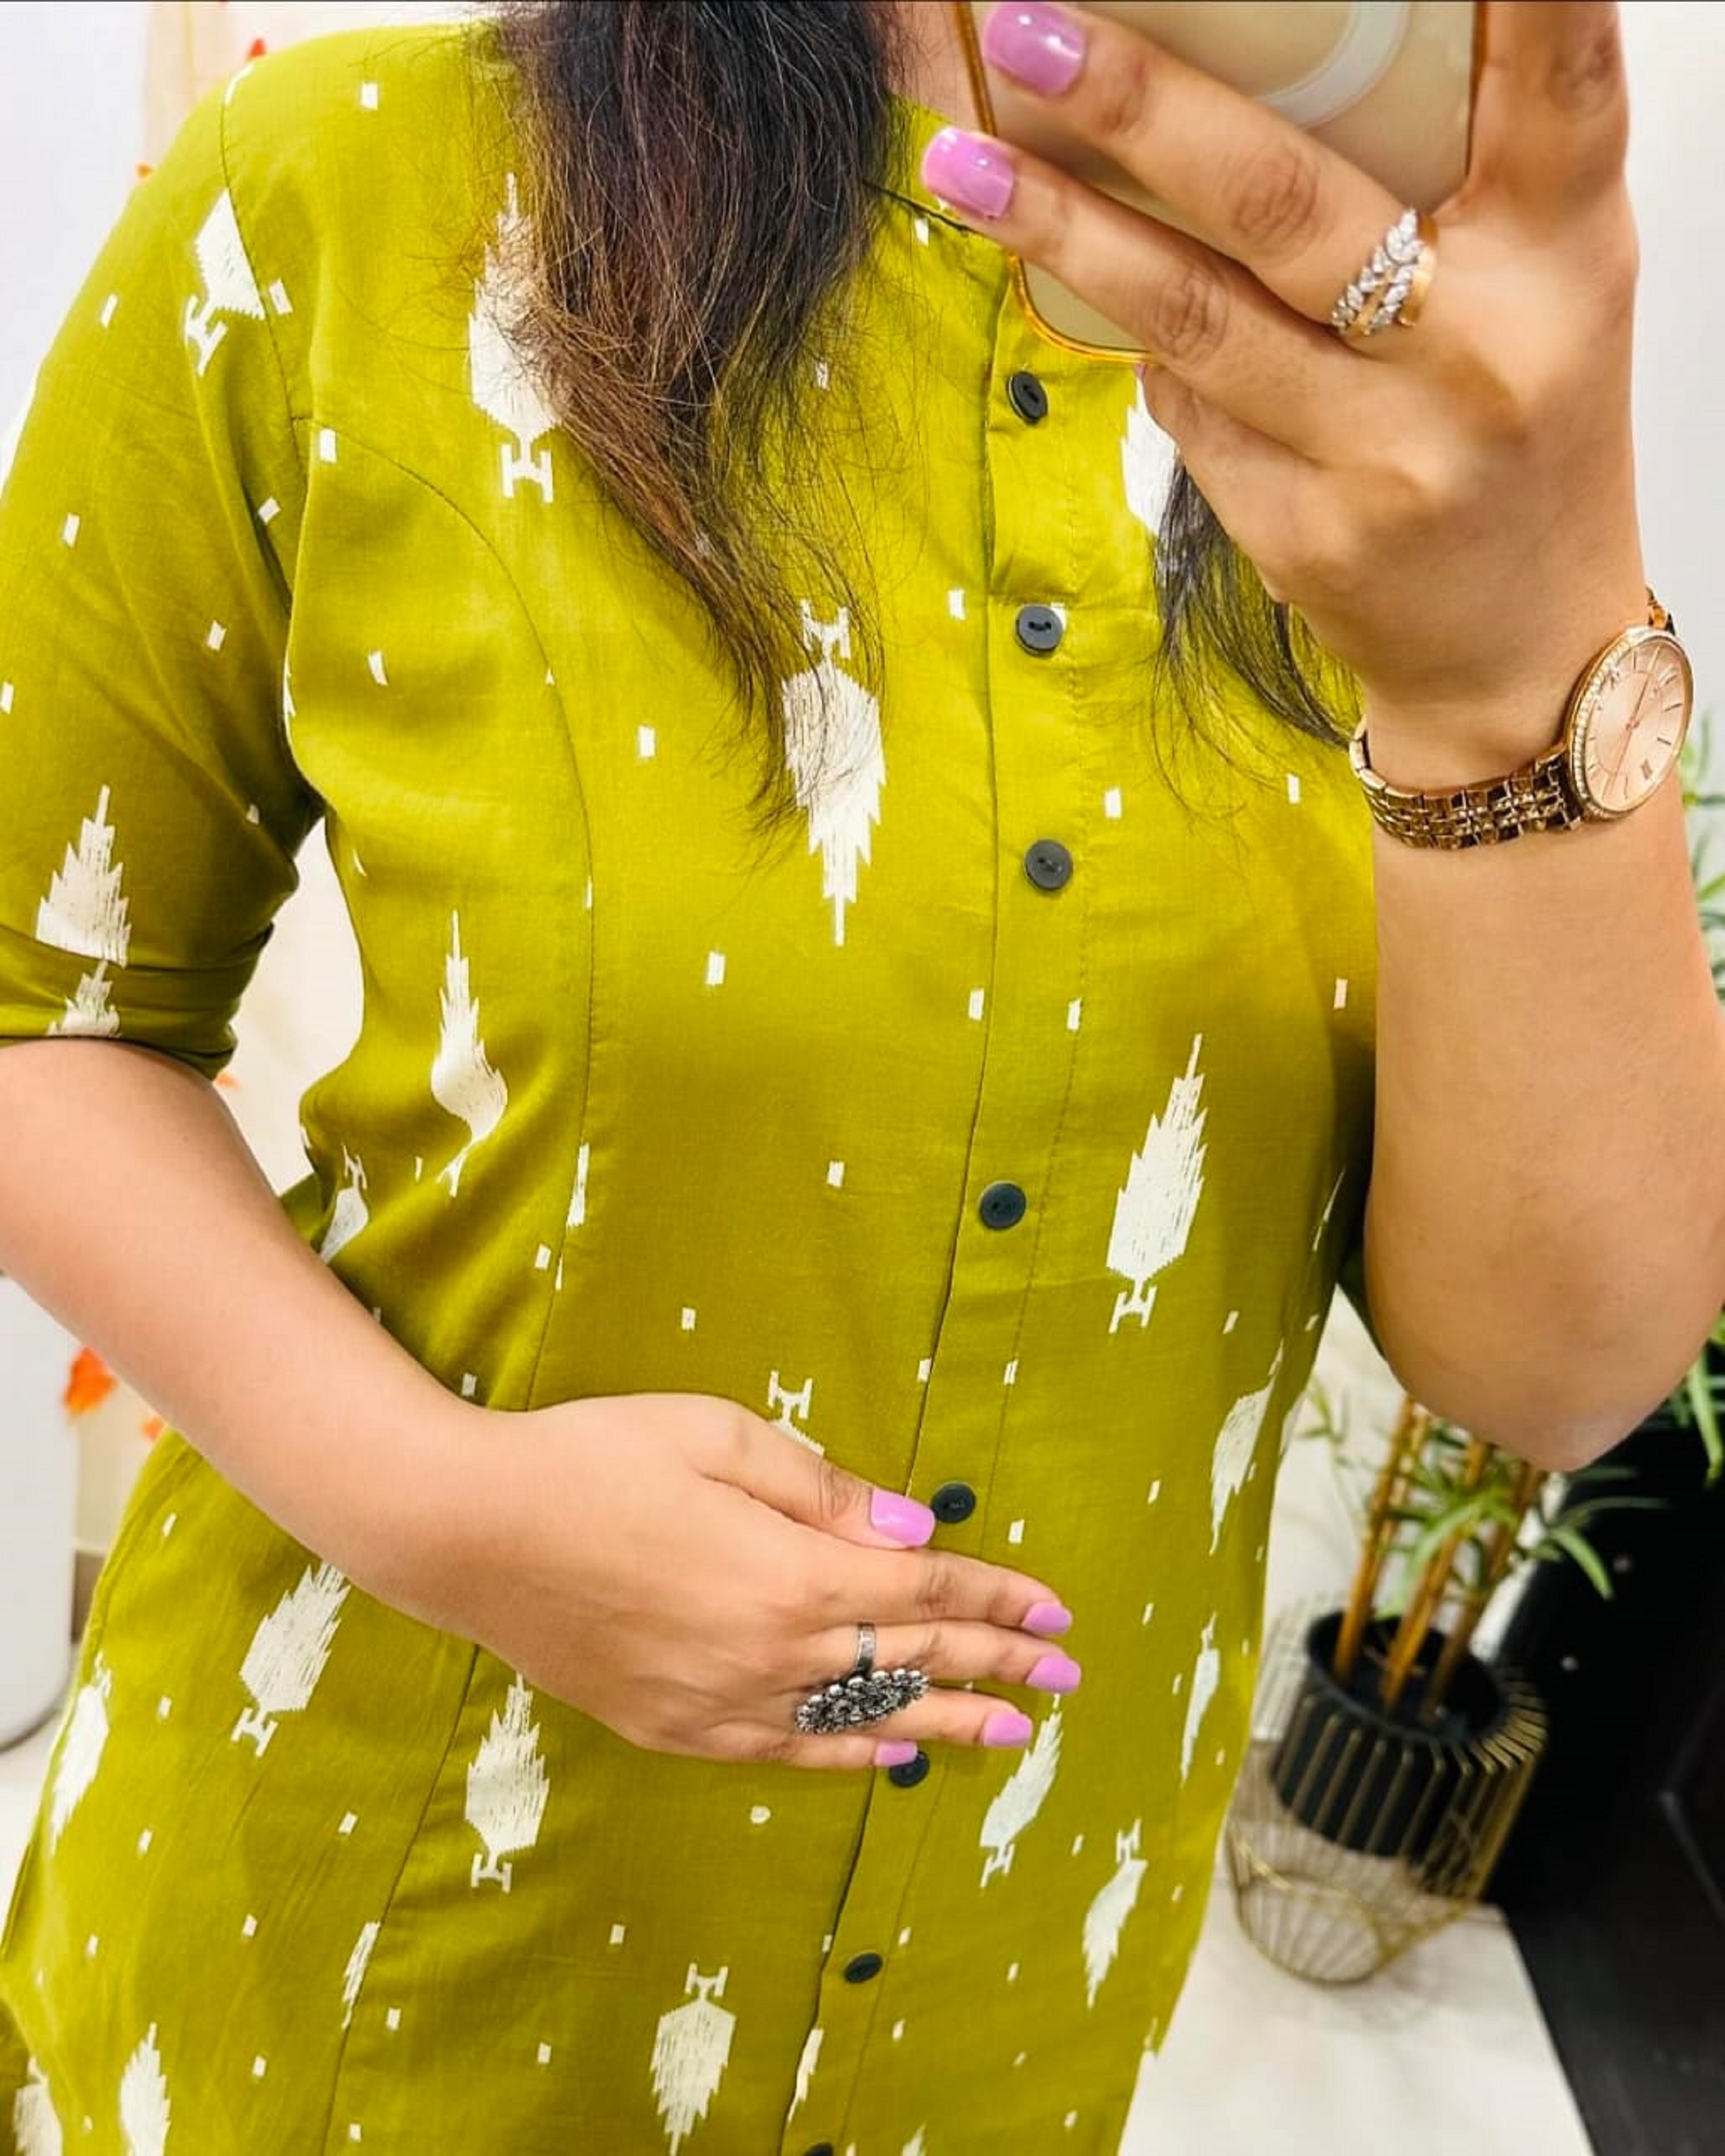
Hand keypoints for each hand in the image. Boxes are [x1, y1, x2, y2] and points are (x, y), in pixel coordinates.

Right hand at [430, 1391, 1078, 1771]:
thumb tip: (920, 1531)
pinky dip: (852, 1754)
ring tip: (1014, 1733)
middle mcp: (770, 1652)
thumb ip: (827, 1493)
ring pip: (862, 1718)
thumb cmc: (595, 1459)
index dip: (995, 1600)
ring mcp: (723, 1701)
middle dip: (997, 1665)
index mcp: (789, 1572)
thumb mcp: (720, 1439)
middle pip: (909, 1660)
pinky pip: (790, 1751)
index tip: (1055, 1613)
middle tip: (1067, 1678)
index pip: (922, 1591)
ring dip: (946, 1721)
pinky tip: (893, 1755)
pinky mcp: (676, 1727)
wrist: (470, 1532)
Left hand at [925, 2, 1645, 768]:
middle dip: (1141, 109)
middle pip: (1287, 204)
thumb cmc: (1526, 427)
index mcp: (1564, 255)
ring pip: (1196, 318)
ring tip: (963, 164)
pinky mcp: (1303, 532)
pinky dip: (1145, 346)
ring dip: (1064, 233)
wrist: (1521, 645)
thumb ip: (1472, 171)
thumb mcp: (1548, 280)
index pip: (1561, 82)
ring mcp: (1382, 455)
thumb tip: (1263, 64)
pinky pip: (1187, 407)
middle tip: (1029, 33)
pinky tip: (1096, 295)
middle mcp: (1477, 352)